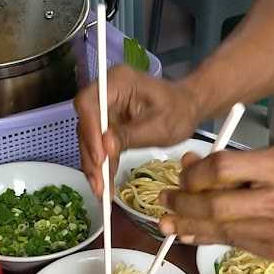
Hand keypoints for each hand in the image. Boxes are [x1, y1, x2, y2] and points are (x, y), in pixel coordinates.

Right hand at [74, 66, 201, 195]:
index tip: (100, 159)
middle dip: (91, 156)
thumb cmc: (178, 111)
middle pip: (86, 125)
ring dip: (94, 166)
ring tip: (102, 191)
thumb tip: (105, 148)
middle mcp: (105, 94)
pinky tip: (105, 186)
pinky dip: (102, 166)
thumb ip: (130, 136)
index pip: (89, 104)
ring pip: (89, 139)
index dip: (90, 132)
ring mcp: (105, 110)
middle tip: (99, 184)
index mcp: (117, 82)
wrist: (187, 108)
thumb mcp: (158, 126)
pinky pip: (99, 146)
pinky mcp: (108, 125)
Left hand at [159, 146, 273, 261]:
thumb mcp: (273, 156)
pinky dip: (209, 238)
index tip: (183, 176)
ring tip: (168, 222)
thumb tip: (188, 167)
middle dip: (183, 204)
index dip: (196, 174)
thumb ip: (232, 162)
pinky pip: (233, 244)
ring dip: (189, 225)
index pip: (224, 169)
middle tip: (164, 200)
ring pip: (221, 230)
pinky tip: (192, 233)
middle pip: (216, 205)